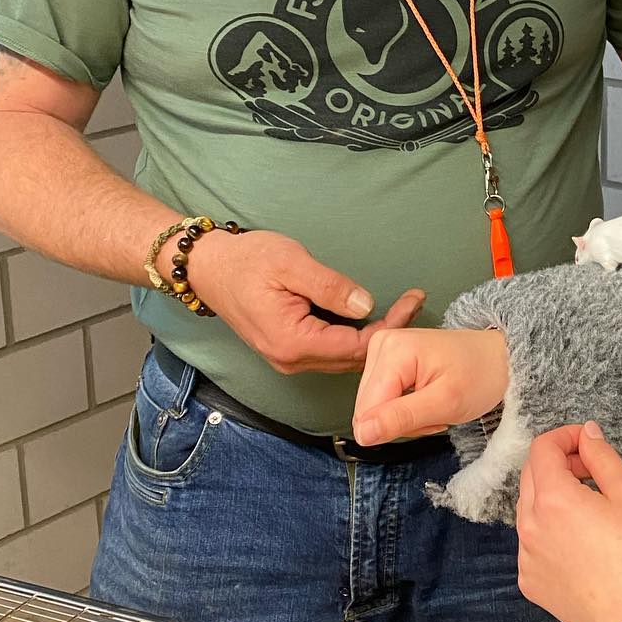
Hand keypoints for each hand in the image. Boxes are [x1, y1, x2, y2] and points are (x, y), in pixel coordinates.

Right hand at [174, 229, 424, 374]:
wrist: (208, 268)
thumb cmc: (247, 260)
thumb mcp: (292, 263)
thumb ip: (330, 287)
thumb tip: (366, 304)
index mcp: (293, 342)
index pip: (356, 345)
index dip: (390, 326)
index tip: (412, 300)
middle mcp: (291, 360)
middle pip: (353, 357)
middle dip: (387, 332)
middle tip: (413, 302)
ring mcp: (288, 359)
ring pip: (342, 357)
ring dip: (371, 336)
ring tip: (399, 308)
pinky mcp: (287, 350)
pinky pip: (329, 350)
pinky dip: (352, 336)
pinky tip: (368, 315)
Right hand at [352, 328, 508, 443]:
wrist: (500, 357)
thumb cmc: (481, 374)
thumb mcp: (445, 403)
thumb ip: (401, 418)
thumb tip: (362, 434)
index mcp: (392, 350)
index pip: (368, 410)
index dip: (398, 427)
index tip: (432, 416)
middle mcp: (381, 345)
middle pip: (369, 410)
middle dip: (403, 422)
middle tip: (436, 411)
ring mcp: (383, 351)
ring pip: (375, 409)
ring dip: (406, 418)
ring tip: (436, 405)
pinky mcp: (388, 360)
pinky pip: (383, 400)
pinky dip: (407, 408)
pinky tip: (428, 399)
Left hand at [517, 424, 621, 621]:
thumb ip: (602, 456)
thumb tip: (586, 433)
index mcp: (552, 499)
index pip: (542, 449)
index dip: (565, 437)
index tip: (587, 443)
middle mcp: (529, 526)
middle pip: (531, 476)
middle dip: (558, 464)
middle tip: (592, 471)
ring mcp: (526, 557)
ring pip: (530, 510)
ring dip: (553, 497)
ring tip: (591, 509)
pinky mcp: (529, 581)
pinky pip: (533, 543)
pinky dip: (551, 531)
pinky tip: (583, 544)